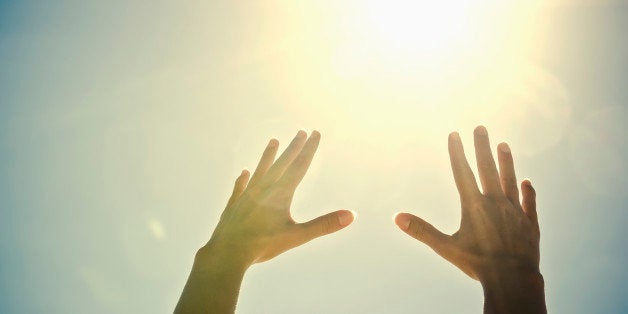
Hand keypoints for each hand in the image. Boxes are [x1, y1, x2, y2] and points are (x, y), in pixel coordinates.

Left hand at [176, 130, 354, 313]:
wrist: (226, 252)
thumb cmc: (263, 245)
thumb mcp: (297, 236)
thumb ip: (323, 225)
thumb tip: (351, 215)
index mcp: (280, 193)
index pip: (299, 166)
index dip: (309, 149)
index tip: (315, 133)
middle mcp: (264, 188)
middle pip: (281, 163)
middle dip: (293, 148)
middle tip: (301, 132)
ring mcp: (247, 195)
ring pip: (261, 170)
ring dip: (268, 156)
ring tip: (273, 141)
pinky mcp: (235, 204)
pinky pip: (241, 186)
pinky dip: (244, 178)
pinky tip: (244, 172)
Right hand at [394, 126, 544, 312]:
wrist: (514, 279)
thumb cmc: (477, 264)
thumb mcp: (446, 247)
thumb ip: (422, 230)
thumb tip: (397, 218)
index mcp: (474, 206)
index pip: (463, 173)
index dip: (457, 153)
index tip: (455, 134)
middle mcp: (496, 203)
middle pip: (488, 169)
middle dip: (482, 147)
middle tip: (481, 128)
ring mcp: (515, 212)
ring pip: (510, 180)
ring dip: (506, 162)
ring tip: (503, 145)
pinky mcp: (530, 224)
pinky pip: (528, 203)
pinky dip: (528, 192)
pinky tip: (527, 182)